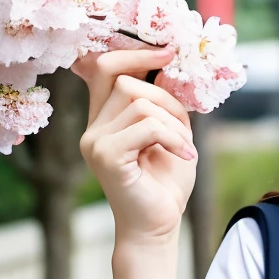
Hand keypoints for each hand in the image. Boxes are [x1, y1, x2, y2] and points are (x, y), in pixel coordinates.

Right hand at [75, 44, 196, 246]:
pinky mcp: (106, 155)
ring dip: (174, 125)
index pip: (105, 67)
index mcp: (104, 118)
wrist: (158, 226)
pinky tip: (185, 157)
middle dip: (167, 101)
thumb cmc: (165, 184)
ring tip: (184, 150)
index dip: (134, 53)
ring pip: (140, 102)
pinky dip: (173, 138)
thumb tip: (167, 65)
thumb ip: (167, 102)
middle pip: (126, 81)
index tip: (168, 51)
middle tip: (184, 134)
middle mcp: (93, 127)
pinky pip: (147, 125)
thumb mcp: (174, 133)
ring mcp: (94, 141)